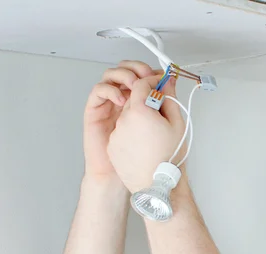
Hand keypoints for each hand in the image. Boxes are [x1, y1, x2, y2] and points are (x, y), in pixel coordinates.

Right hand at [83, 60, 164, 181]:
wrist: (123, 174)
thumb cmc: (142, 154)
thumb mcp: (160, 125)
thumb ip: (163, 102)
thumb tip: (169, 82)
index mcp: (141, 101)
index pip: (143, 75)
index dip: (151, 71)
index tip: (161, 74)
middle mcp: (124, 99)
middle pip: (126, 70)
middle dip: (136, 68)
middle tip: (146, 75)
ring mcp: (109, 103)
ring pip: (111, 75)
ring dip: (124, 75)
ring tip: (134, 86)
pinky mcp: (96, 110)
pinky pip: (99, 90)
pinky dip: (110, 89)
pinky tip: (121, 99)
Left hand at [106, 64, 187, 193]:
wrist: (158, 186)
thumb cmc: (170, 158)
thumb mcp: (177, 124)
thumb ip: (170, 98)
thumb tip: (167, 82)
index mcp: (139, 111)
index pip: (142, 84)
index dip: (153, 82)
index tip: (161, 84)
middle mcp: (123, 120)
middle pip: (133, 99)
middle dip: (146, 101)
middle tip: (161, 112)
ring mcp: (116, 134)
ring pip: (127, 117)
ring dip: (139, 119)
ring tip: (154, 135)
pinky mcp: (112, 147)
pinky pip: (122, 132)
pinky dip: (132, 133)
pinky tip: (145, 145)